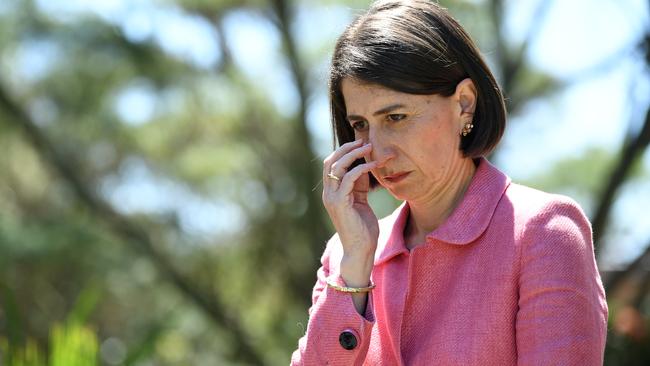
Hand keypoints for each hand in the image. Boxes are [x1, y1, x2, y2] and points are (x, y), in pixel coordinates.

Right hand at [322, 139, 384, 286]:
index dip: (344, 151)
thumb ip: (360, 185)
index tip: (360, 142)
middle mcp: (328, 193)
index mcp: (331, 192)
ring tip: (368, 147)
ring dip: (353, 154)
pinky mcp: (340, 203)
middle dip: (346, 148)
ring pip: (337, 167)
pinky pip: (349, 179)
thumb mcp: (361, 201)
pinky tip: (374, 165)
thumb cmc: (363, 228)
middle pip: (330, 162)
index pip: (332, 165)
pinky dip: (361, 168)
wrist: (360, 250)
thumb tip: (365, 167)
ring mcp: (332, 198)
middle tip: (362, 140)